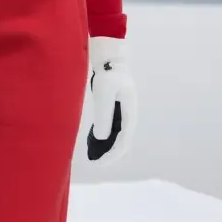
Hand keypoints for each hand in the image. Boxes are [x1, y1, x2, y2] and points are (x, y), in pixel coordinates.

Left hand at [85, 35, 135, 165]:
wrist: (109, 57)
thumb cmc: (107, 73)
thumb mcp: (104, 93)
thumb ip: (104, 115)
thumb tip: (103, 138)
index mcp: (129, 112)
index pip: (124, 139)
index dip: (113, 153)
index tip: (102, 163)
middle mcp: (127, 114)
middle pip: (121, 140)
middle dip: (110, 154)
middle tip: (96, 164)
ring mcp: (121, 111)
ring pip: (115, 135)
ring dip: (106, 146)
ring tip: (93, 156)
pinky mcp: (113, 107)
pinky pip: (109, 127)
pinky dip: (103, 136)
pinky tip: (93, 142)